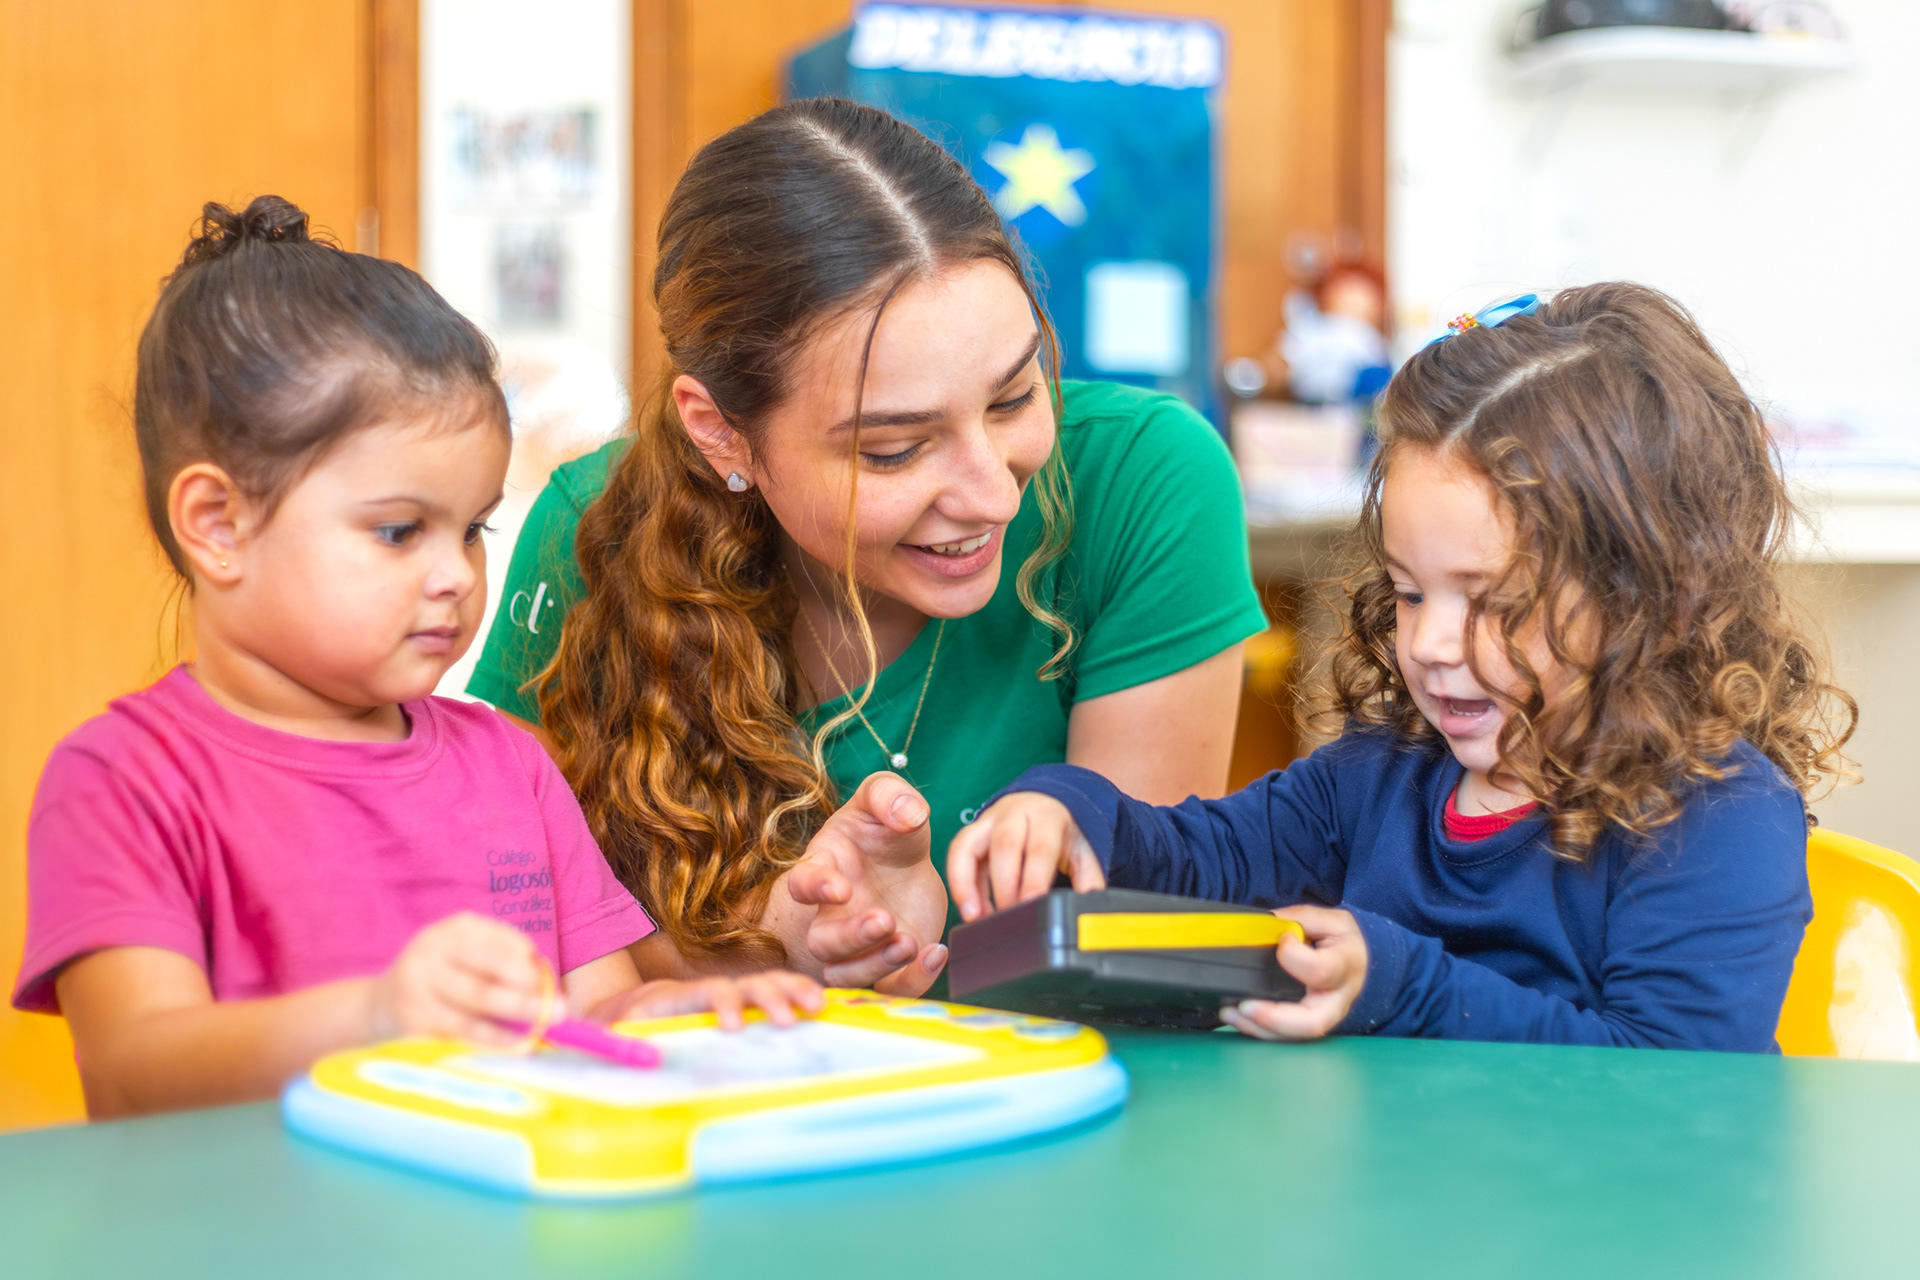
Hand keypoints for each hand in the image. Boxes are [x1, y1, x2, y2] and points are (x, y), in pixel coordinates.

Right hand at [369, 913, 552, 1046]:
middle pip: (492, 967)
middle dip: (529, 988)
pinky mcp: (411, 1015)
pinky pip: (460, 1029)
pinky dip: (491, 1037)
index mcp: (455, 929)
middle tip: (561, 1009)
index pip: (502, 941)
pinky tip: (515, 1044)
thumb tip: (550, 989)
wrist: (381, 1005)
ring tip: (544, 1024)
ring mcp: (419, 980)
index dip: (530, 963)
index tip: (552, 983)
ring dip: (516, 1012)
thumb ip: (504, 966)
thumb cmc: (444, 982)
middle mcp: (434, 948)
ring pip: (477, 998)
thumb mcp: (467, 961)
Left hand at [585, 971, 824, 1029]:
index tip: (734, 1026)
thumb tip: (639, 1067)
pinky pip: (770, 1000)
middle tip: (789, 1020)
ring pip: (763, 985)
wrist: (617, 1011)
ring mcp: (724, 998)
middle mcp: (704, 993)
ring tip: (817, 1006)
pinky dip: (795, 999)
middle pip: (742, 982)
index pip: (703, 990)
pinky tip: (820, 1011)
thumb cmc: (614, 1033)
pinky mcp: (737, 1010)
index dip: (722, 1002)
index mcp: (671, 1000)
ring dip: (791, 990)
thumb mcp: (609, 1040)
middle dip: (769, 995)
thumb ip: (619, 1050)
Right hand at [778, 772, 949, 995]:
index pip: (803, 883)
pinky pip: (891, 988)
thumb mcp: (885, 798)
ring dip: (876, 964)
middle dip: (850, 937)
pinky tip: (936, 953)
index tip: (841, 887)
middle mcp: (831, 914)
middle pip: (822, 941)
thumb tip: (909, 814)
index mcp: (824, 869)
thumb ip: (889, 794)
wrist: (908, 864)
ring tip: (908, 942)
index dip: (815, 888)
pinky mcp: (888, 966)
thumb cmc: (883, 830)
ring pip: (848, 974)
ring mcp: (857, 946)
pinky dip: (913, 980)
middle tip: (884, 919)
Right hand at [946, 792, 1104, 921]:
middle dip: (1005, 887)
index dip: (1034, 879)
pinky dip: (961, 885)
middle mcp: (1015, 813)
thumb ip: (1089, 882)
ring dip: (967, 883)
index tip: (1031, 907)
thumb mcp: (1082, 852)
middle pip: (1004, 846)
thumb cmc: (1061, 834)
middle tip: (1011, 919)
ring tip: (974, 917)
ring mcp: (988, 820)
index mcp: (1048, 817)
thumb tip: (1089, 913)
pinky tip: (972, 910)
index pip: (1040, 848)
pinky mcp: (971, 832)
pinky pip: (957, 855)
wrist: (1044, 802)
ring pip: (968, 845)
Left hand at [1219, 905, 1368, 1041]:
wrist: (1363, 963)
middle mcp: (1335, 1000)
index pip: (1320, 971)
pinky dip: (1258, 1029)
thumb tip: (1267, 923)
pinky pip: (1285, 1034)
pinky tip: (1237, 1016)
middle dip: (1274, 1018)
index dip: (1294, 956)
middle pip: (1312, 1023)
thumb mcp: (1332, 920)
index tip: (1283, 939)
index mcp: (1344, 968)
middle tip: (1245, 1006)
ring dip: (1259, 1028)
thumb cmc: (1344, 942)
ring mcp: (1323, 1017)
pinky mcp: (1307, 1024)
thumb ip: (1299, 918)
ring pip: (1294, 1035)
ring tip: (1230, 1012)